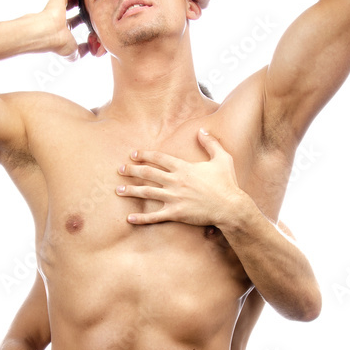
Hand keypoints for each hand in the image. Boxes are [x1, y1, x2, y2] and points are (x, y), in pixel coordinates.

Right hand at [41, 0, 88, 60]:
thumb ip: (83, 50)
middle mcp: (59, 18)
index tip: (93, 20)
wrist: (47, 33)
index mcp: (62, 31)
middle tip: (93, 5)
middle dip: (81, 6)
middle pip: (70, 9)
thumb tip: (91, 49)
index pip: (73, 23)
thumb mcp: (74, 52)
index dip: (82, 21)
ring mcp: (57, 8)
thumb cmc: (58, 43)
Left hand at [117, 129, 248, 226]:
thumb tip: (202, 130)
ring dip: (131, 191)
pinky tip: (129, 218)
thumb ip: (211, 143)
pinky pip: (154, 216)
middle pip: (148, 173)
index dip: (144, 155)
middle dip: (132, 170)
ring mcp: (174, 198)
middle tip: (120, 170)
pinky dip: (141, 218)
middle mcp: (175, 181)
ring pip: (147, 192)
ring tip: (118, 190)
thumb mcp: (223, 158)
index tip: (133, 154)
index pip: (159, 158)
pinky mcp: (176, 213)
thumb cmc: (227, 183)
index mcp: (184, 168)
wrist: (231, 207)